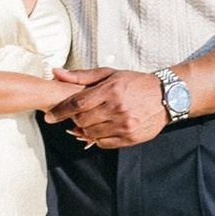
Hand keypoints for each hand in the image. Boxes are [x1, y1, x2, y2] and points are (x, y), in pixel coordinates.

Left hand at [51, 66, 170, 148]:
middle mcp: (117, 108)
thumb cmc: (134, 82)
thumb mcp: (109, 74)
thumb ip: (81, 76)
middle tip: (76, 114)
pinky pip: (103, 143)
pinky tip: (101, 128)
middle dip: (74, 118)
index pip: (77, 103)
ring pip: (91, 133)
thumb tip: (56, 73)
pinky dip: (97, 138)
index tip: (49, 116)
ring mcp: (124, 125)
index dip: (60, 111)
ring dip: (85, 128)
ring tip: (90, 120)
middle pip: (82, 120)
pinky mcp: (130, 138)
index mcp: (110, 90)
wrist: (165, 96)